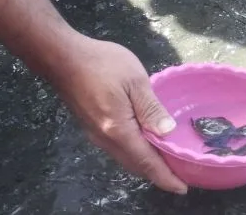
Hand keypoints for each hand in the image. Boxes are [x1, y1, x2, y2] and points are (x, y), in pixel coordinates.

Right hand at [48, 34, 187, 193]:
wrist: (63, 58)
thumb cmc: (101, 64)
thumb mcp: (134, 81)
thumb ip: (151, 108)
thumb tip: (167, 133)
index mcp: (118, 130)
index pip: (146, 162)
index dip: (164, 177)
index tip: (182, 188)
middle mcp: (105, 139)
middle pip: (135, 165)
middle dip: (157, 173)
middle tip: (180, 174)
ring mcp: (96, 135)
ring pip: (125, 158)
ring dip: (145, 164)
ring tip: (167, 162)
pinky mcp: (91, 127)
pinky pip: (117, 148)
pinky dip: (134, 153)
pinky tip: (145, 143)